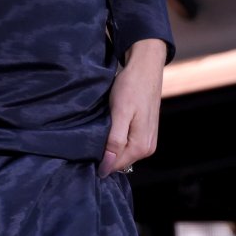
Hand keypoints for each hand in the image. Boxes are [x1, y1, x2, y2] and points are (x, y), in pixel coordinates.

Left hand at [99, 38, 165, 176]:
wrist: (145, 68)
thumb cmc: (131, 87)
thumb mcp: (120, 112)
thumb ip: (115, 141)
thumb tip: (107, 167)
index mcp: (141, 147)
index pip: (114, 166)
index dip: (99, 159)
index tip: (87, 145)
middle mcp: (148, 149)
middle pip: (119, 161)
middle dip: (105, 153)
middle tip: (92, 134)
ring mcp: (149, 141)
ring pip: (123, 153)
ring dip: (111, 146)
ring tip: (101, 128)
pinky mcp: (146, 133)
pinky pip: (128, 144)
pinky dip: (118, 139)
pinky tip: (112, 126)